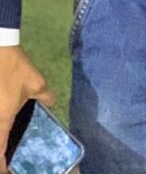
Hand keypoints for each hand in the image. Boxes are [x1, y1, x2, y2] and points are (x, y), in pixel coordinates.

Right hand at [0, 47, 54, 172]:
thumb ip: (46, 97)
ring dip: (0, 136)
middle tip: (7, 156)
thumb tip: (53, 103)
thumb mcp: (36, 83)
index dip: (2, 166)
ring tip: (6, 138)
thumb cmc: (15, 69)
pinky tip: (5, 119)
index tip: (9, 170)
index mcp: (1, 121)